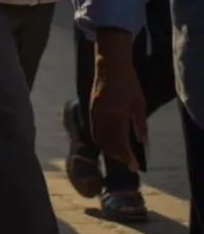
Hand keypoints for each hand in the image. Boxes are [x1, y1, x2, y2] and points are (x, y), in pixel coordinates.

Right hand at [90, 35, 147, 171]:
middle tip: (129, 163)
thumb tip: (143, 142)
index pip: (120, 142)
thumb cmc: (129, 83)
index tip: (134, 166)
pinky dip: (102, 140)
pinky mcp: (91, 110)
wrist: (110, 66)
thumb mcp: (139, 103)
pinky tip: (110, 142)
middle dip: (118, 156)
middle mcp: (103, 116)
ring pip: (99, 138)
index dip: (127, 156)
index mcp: (117, 114)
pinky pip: (95, 130)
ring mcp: (94, 113)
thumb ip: (140, 124)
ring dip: (109, 149)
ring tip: (120, 155)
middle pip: (107, 143)